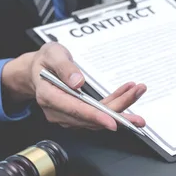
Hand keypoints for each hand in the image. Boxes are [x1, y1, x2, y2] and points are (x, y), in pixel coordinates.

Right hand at [1, 42, 146, 130]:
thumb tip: (77, 82)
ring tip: (137, 92)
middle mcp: (57, 111)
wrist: (38, 69)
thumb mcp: (52, 54)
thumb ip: (64, 67)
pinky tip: (127, 94)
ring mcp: (67, 115)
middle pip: (90, 116)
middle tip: (136, 96)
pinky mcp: (76, 115)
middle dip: (117, 110)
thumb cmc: (45, 61)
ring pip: (97, 117)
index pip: (74, 109)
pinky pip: (98, 114)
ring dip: (120, 106)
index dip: (94, 116)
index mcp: (48, 96)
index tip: (112, 122)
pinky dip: (114, 104)